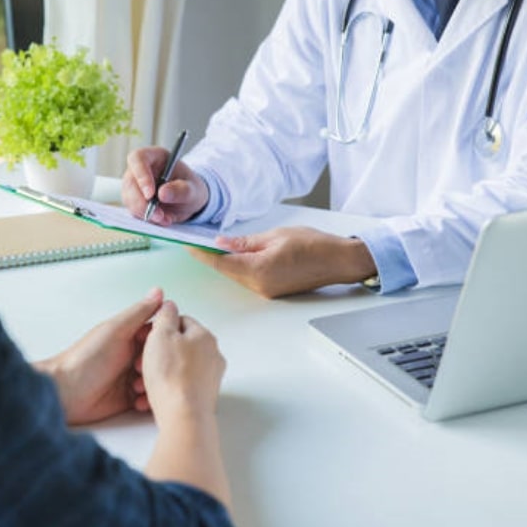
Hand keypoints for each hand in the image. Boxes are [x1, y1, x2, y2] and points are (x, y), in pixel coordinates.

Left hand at [34, 288, 163, 424]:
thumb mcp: (116, 330)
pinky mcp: (128, 397)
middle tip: (141, 369)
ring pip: (157, 379)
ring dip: (153, 384)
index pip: (159, 333)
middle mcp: (131, 354)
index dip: (164, 340)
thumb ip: (140, 312)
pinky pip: (148, 398)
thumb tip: (159, 291)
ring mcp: (130, 376)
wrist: (65, 392)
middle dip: (159, 366)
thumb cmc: (85, 359)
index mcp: (130, 335)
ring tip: (136, 386)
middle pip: (161, 358)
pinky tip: (137, 401)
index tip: (162, 347)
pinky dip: (147, 400)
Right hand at [122, 146, 208, 225]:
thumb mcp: (193, 189)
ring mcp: (134, 185)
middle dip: (142, 202)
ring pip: (129, 199)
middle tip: (158, 215)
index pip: (138, 158)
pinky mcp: (134, 201)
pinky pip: (134, 210)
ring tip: (165, 219)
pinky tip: (162, 220)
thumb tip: (162, 194)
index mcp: (154, 156)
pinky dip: (146, 219)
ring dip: (145, 213)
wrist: (189, 201)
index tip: (150, 194)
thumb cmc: (191, 189)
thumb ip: (181, 190)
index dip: (141, 175)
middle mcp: (140, 169)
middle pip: (130, 182)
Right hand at [140, 300, 225, 428]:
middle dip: (158, 353)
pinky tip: (152, 398)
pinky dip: (167, 390)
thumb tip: (169, 305)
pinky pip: (182, 388)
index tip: (145, 339)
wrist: (184, 416)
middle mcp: (213, 355)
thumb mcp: (161, 335)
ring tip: (142, 383)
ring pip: (179, 369)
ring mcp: (210, 378)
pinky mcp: (205, 397)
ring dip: (160, 373)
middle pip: (180, 347)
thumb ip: (165, 316)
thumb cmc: (171, 375)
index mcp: (204, 336)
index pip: (181, 322)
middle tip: (141, 362)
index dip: (159, 328)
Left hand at [189, 226, 377, 297]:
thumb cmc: (313, 244)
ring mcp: (266, 291)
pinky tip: (236, 255)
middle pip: (226, 271)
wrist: (339, 261)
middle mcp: (260, 286)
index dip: (201, 253)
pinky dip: (239, 267)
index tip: (187, 244)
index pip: (220, 262)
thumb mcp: (275, 235)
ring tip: (213, 245)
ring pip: (236, 275)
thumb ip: (245, 242)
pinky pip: (249, 278)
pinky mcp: (273, 291)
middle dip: (210, 256)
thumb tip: (221, 243)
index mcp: (258, 270)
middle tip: (195, 240)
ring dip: (225, 262)